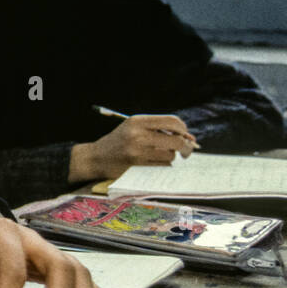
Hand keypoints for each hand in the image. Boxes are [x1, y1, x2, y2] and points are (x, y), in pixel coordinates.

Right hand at [70, 115, 196, 181]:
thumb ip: (159, 129)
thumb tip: (190, 139)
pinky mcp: (137, 166)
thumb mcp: (134, 128)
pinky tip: (153, 163)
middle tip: (185, 150)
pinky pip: (162, 166)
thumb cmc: (119, 142)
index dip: (183, 129)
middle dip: (184, 146)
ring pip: (170, 155)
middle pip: (176, 140)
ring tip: (160, 156)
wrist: (96, 158)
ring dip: (170, 157)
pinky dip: (162, 165)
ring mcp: (137, 151)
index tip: (185, 135)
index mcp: (137, 121)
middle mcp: (138, 134)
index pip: (172, 121)